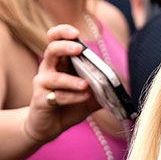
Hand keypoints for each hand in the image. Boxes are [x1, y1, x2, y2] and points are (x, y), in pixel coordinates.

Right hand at [24, 24, 101, 144]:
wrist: (48, 127)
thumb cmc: (67, 106)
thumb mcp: (88, 97)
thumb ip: (101, 89)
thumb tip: (119, 85)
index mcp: (59, 62)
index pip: (55, 39)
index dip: (62, 32)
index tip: (76, 33)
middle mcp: (48, 69)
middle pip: (51, 49)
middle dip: (65, 46)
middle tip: (79, 48)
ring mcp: (42, 84)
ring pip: (54, 76)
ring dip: (71, 80)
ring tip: (86, 85)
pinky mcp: (41, 100)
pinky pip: (57, 96)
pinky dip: (72, 97)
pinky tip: (85, 98)